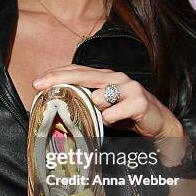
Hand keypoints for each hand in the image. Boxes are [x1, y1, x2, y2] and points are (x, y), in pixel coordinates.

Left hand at [33, 64, 183, 140]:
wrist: (160, 124)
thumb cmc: (127, 115)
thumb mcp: (103, 107)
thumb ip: (86, 101)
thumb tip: (58, 105)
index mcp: (105, 77)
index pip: (77, 71)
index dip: (56, 74)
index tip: (36, 82)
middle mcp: (115, 77)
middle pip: (82, 75)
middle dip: (59, 79)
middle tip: (40, 85)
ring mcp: (129, 87)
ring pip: (97, 97)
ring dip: (95, 111)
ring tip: (106, 117)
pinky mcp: (139, 101)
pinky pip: (112, 114)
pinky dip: (110, 121)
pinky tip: (117, 122)